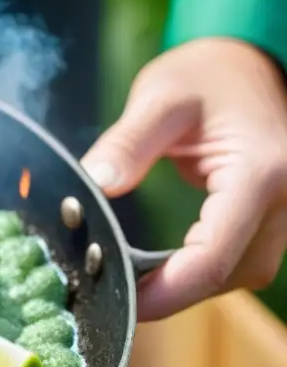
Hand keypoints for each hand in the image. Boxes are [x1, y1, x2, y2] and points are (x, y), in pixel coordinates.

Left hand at [81, 37, 286, 320]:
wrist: (247, 62)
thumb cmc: (205, 73)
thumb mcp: (160, 97)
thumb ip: (128, 143)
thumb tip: (97, 183)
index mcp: (261, 171)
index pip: (215, 254)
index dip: (168, 291)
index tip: (122, 303)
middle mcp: (285, 198)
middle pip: (231, 273)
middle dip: (174, 294)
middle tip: (115, 299)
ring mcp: (286, 210)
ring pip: (241, 274)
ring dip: (189, 285)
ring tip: (132, 285)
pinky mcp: (274, 216)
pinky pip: (241, 259)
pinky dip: (202, 271)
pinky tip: (160, 272)